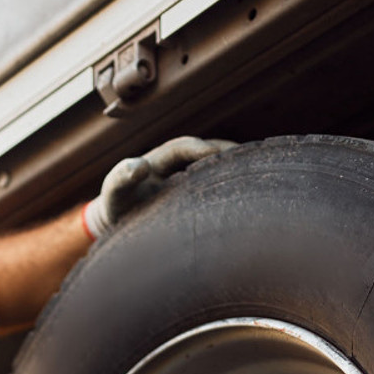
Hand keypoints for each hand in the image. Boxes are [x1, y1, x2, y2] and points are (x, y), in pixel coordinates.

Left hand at [83, 136, 237, 239]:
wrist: (118, 225)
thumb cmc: (117, 208)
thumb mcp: (114, 194)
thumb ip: (120, 179)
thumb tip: (139, 166)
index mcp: (159, 160)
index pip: (183, 149)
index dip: (200, 148)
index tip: (218, 154)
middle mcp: (177, 167)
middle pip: (207, 154)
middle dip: (228, 155)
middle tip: (252, 159)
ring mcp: (188, 183)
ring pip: (216, 170)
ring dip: (234, 171)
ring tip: (259, 175)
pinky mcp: (196, 198)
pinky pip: (216, 188)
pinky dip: (232, 189)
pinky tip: (250, 198)